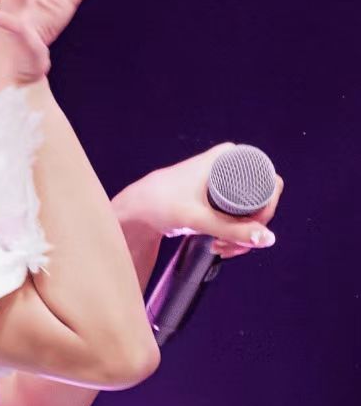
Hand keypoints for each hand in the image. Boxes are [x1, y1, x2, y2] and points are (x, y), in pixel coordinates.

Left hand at [112, 144, 284, 258]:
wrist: (137, 209)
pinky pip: (239, 217)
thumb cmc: (161, 204)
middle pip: (262, 202)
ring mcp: (227, 183)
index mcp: (230, 158)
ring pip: (252, 213)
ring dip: (243, 236)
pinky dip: (235, 235)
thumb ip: (233, 230)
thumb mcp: (199, 219)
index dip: (266, 211)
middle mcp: (232, 166)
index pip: (269, 184)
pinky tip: (222, 246)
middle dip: (252, 229)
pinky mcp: (219, 199)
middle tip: (230, 246)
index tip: (250, 231)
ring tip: (222, 248)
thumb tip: (269, 239)